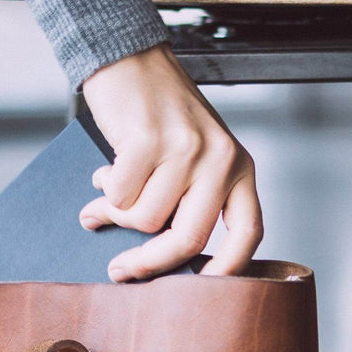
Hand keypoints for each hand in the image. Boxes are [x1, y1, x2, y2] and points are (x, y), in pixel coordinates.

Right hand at [78, 42, 262, 279]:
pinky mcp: (149, 141)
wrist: (130, 58)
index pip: (248, 232)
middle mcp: (220, 159)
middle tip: (120, 271)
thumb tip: (157, 257)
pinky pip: (120, 196)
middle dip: (148, 264)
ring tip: (107, 194)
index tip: (203, 292)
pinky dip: (104, 193)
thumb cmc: (158, 112)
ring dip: (116, 215)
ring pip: (145, 220)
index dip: (230, 270)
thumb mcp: (193, 155)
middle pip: (187, 240)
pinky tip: (103, 175)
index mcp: (238, 167)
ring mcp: (186, 149)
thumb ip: (188, 198)